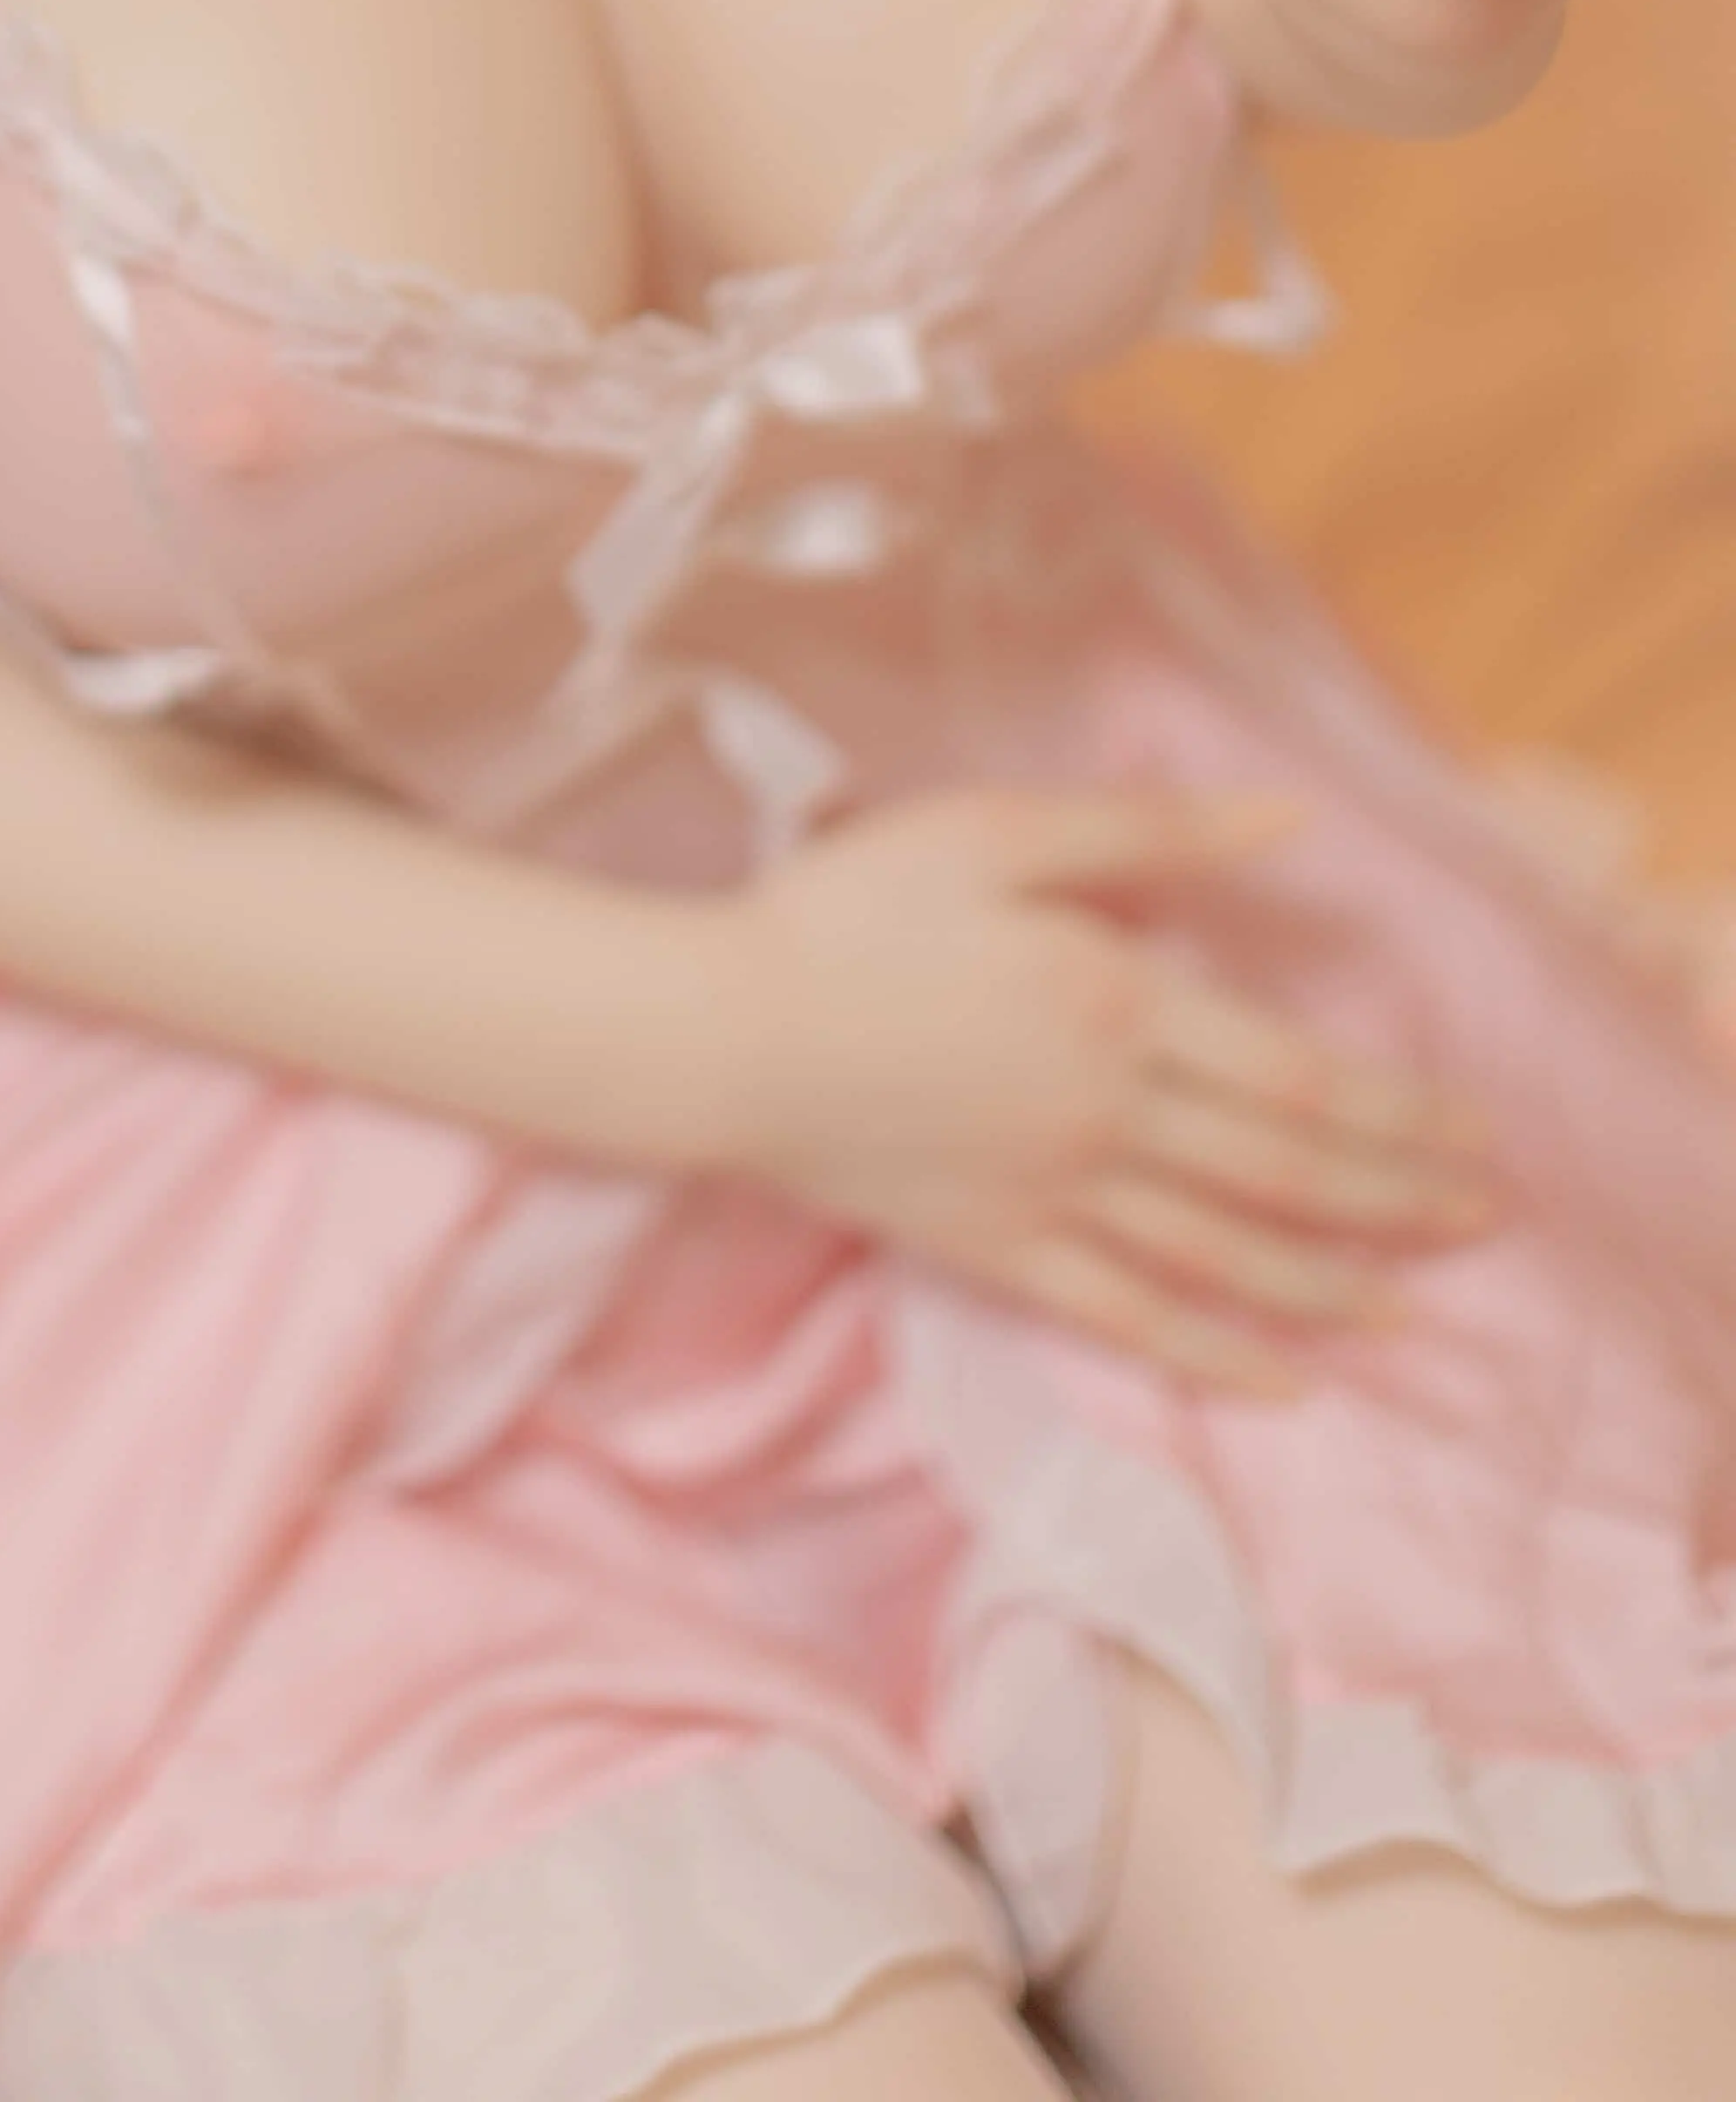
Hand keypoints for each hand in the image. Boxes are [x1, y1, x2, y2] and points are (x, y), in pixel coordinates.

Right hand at [707, 784, 1503, 1395]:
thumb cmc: (849, 911)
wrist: (723, 1030)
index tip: (1469, 1133)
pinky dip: (1212, 1357)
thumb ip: (1145, 833)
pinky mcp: (998, 1250)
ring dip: (1330, 1287)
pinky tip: (1279, 1385)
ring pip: (1223, 1254)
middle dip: (1394, 1200)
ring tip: (1407, 1313)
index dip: (1394, 1111)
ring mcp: (1054, 1194)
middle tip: (1480, 1223)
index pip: (1296, 1076)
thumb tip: (1283, 818)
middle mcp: (1106, 1114)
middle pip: (1284, 1171)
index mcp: (1116, 1004)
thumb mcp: (994, 832)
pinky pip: (1129, 1318)